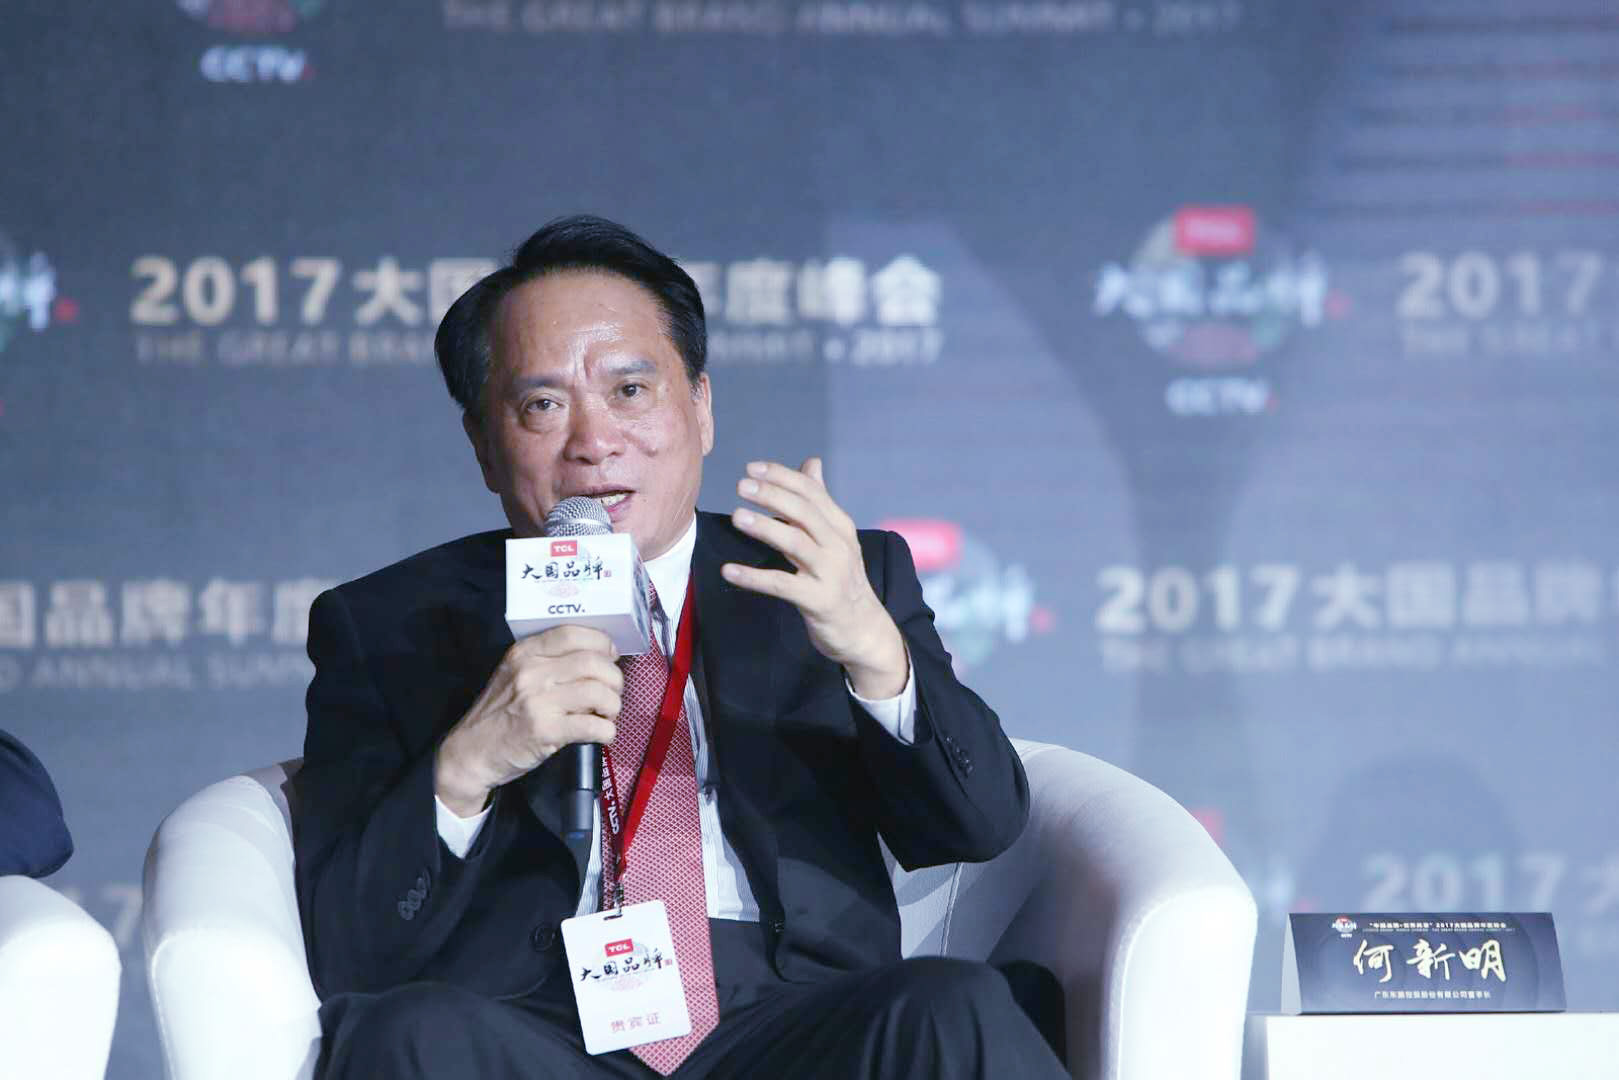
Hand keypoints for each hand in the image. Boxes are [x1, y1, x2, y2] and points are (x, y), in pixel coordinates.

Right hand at [435, 625, 622, 816]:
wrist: (471, 752)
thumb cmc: (499, 713)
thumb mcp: (513, 674)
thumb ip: (547, 661)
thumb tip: (598, 656)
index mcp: (524, 653)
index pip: (573, 633)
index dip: (601, 643)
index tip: (611, 656)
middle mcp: (531, 672)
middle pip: (593, 662)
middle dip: (614, 678)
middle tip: (612, 692)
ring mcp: (538, 701)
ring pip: (598, 692)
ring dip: (613, 705)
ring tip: (607, 714)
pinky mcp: (545, 731)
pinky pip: (593, 726)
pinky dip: (606, 731)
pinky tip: (602, 734)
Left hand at [721, 457, 908, 697]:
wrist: (862, 628)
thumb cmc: (841, 578)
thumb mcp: (835, 537)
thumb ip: (820, 501)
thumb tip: (812, 462)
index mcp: (840, 526)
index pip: (812, 492)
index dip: (782, 476)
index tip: (752, 468)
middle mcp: (838, 545)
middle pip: (805, 512)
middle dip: (773, 496)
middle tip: (742, 486)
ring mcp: (830, 574)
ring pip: (796, 543)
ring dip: (765, 528)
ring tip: (737, 517)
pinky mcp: (818, 601)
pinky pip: (782, 585)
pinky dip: (754, 577)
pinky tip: (729, 571)